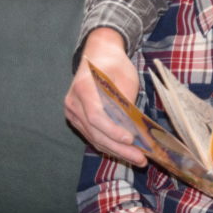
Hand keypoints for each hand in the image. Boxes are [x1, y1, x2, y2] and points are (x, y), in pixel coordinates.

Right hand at [63, 27, 145, 165]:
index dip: (113, 131)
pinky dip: (109, 145)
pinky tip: (125, 152)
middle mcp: (73, 102)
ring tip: (137, 158)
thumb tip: (135, 129)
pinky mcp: (77, 119)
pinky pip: (92, 136)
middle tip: (140, 158)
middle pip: (95, 132)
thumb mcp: (126, 78)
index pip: (96, 116)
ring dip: (116, 150)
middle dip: (119, 148)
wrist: (98, 53)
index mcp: (84, 88)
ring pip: (93, 138)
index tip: (131, 139)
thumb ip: (126, 102)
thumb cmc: (115, 64)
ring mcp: (72, 112)